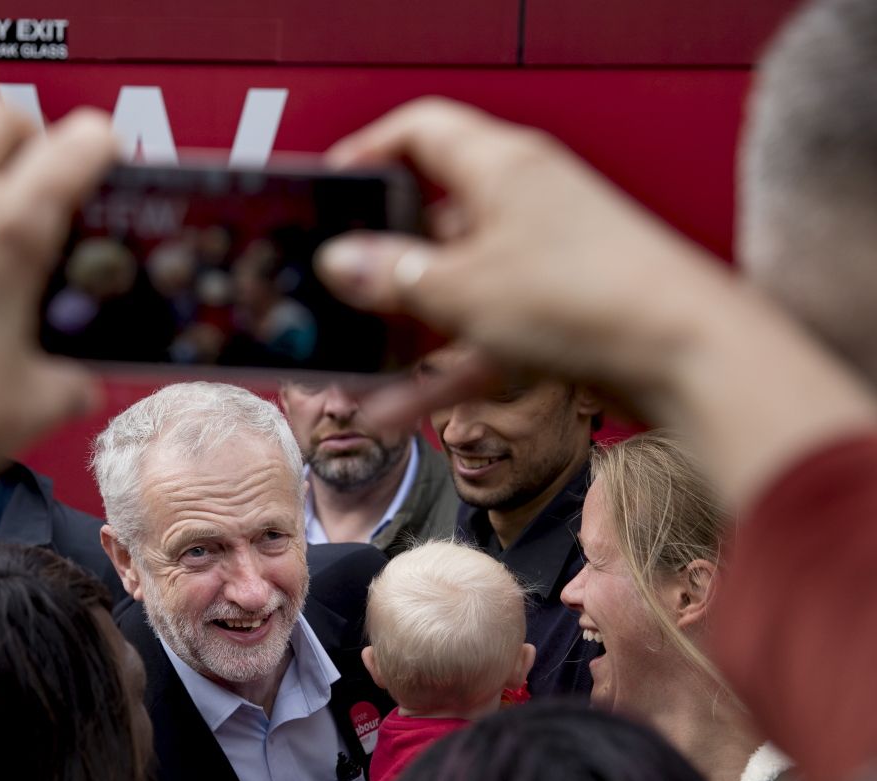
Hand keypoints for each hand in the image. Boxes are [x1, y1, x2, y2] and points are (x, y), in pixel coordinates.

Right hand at [315, 97, 741, 414]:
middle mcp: (523, 204)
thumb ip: (390, 275)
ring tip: (356, 368)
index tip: (329, 195)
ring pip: (453, 290)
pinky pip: (481, 337)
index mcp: (500, 167)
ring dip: (404, 332)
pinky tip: (396, 411)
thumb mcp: (461, 289)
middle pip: (432, 220)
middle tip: (336, 298)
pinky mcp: (558, 315)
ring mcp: (542, 262)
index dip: (368, 155)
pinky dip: (442, 369)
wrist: (689, 359)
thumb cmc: (588, 298)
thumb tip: (339, 261)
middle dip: (379, 266)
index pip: (420, 132)